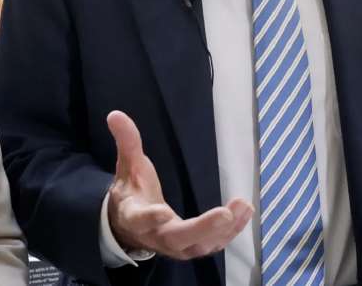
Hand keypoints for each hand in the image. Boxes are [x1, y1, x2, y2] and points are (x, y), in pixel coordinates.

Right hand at [105, 111, 252, 259]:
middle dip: (202, 228)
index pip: (140, 219)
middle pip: (178, 238)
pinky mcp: (193, 247)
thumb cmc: (132, 192)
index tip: (162, 211)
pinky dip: (231, 231)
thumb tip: (115, 115)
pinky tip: (245, 213)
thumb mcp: (128, 166)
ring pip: (201, 244)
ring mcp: (176, 246)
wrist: (131, 227)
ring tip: (243, 206)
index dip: (150, 218)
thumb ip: (127, 143)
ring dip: (225, 229)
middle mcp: (156, 236)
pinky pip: (214, 243)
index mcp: (135, 217)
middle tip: (225, 214)